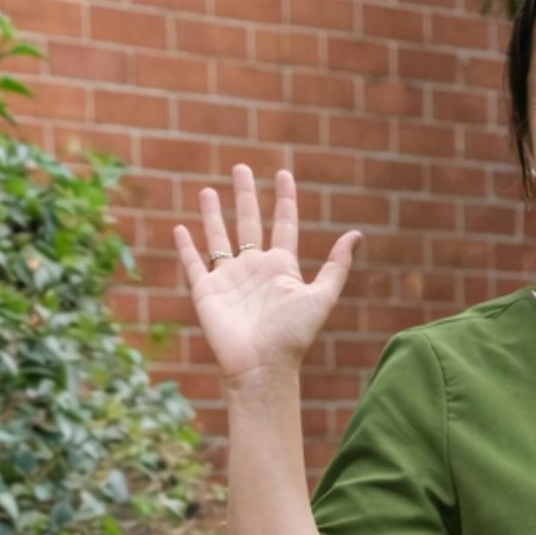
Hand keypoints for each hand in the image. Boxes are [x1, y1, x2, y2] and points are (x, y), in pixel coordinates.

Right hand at [171, 164, 360, 385]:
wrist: (261, 365)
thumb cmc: (292, 336)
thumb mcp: (321, 297)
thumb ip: (337, 266)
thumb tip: (356, 235)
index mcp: (281, 267)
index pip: (283, 224)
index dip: (284, 199)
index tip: (283, 173)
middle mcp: (254, 269)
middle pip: (248, 222)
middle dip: (245, 195)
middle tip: (241, 168)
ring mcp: (229, 279)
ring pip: (218, 238)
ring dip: (212, 215)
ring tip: (206, 190)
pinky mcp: (206, 291)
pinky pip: (193, 263)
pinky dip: (185, 246)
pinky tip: (179, 228)